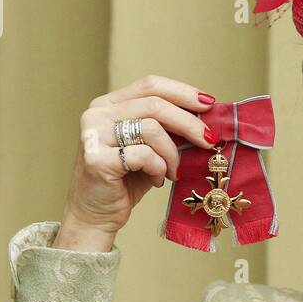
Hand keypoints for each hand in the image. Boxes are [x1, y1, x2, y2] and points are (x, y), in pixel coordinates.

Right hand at [53, 75, 217, 251]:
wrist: (96, 216)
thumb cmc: (126, 181)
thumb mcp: (150, 148)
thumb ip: (167, 129)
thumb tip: (206, 118)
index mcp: (109, 104)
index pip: (150, 85)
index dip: (183, 93)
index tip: (209, 104)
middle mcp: (97, 114)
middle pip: (155, 104)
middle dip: (189, 123)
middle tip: (209, 140)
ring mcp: (94, 135)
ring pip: (152, 129)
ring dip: (172, 153)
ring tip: (173, 172)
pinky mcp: (96, 159)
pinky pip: (144, 155)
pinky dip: (158, 168)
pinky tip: (156, 180)